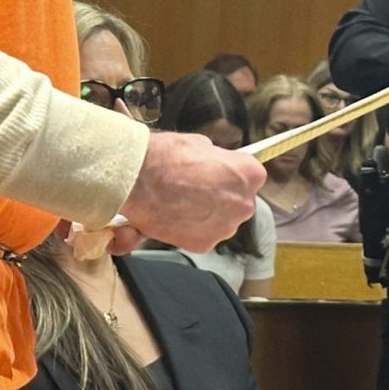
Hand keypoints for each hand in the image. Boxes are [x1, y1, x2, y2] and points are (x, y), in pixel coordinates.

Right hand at [115, 131, 263, 251]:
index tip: (220, 172)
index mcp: (249, 175)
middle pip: (239, 201)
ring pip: (222, 220)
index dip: (233, 173)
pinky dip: (192, 228)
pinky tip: (175, 215)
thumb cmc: (168, 155)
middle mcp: (244, 205)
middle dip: (223, 196)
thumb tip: (217, 166)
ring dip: (209, 214)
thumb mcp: (202, 144)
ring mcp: (224, 228)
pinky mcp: (204, 244)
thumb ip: (218, 160)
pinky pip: (203, 234)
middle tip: (197, 186)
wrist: (136, 179)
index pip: (252, 176)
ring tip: (182, 201)